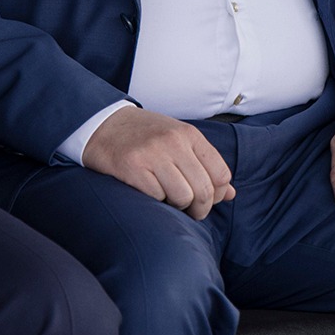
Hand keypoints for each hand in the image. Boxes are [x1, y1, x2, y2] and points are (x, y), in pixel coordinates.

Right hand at [82, 107, 234, 220]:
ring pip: (183, 197)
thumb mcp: (179, 141)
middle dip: (199, 208)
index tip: (204, 198)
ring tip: (167, 198)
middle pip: (204, 190)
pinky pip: (157, 198)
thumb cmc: (145, 136)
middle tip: (188, 210)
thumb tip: (230, 194)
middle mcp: (173, 142)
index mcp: (189, 135)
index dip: (216, 194)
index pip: (221, 174)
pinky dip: (156, 201)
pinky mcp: (133, 167)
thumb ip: (205, 165)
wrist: (104, 124)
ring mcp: (153, 154)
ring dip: (177, 206)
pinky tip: (149, 192)